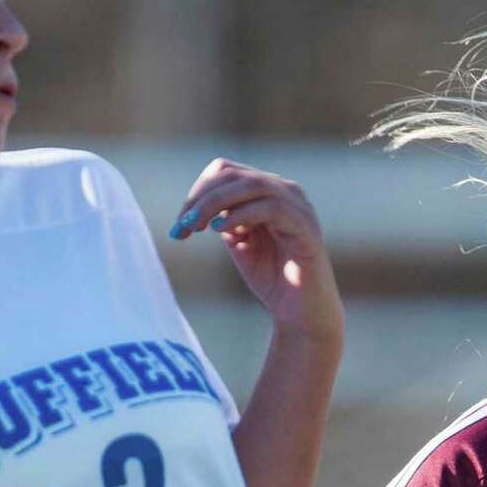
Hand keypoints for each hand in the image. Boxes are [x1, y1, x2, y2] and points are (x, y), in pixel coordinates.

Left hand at [168, 160, 343, 341]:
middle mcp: (285, 191)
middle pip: (233, 175)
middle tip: (182, 227)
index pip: (226, 172)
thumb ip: (225, 218)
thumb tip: (198, 204)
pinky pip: (271, 208)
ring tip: (195, 227)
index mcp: (268, 192)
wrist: (301, 314)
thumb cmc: (272, 280)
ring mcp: (298, 206)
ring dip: (215, 203)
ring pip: (251, 185)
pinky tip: (220, 229)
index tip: (180, 224)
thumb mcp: (239, 242)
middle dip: (200, 199)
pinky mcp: (306, 226)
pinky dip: (241, 214)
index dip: (197, 192)